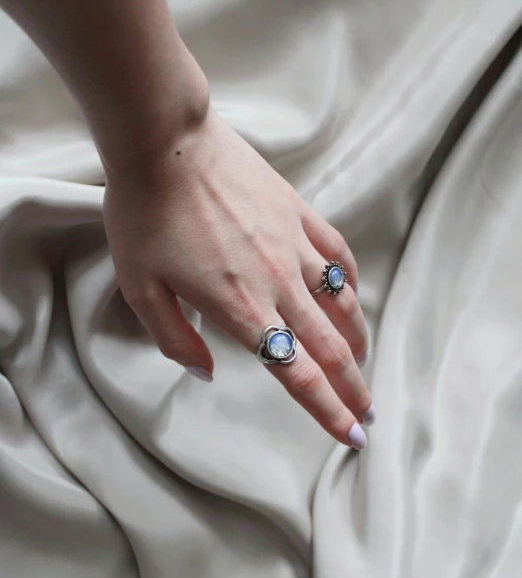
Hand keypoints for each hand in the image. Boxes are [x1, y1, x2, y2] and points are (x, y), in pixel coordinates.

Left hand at [103, 108, 372, 447]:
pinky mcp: (301, 214)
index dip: (328, 411)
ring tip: (360, 361)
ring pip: (343, 305)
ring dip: (356, 341)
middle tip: (369, 413)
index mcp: (240, 309)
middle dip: (354, 388)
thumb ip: (174, 340)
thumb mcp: (140, 287)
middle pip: (330, 349)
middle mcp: (278, 284)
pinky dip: (351, 284)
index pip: (297, 375)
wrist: (167, 142)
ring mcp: (295, 246)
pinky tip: (352, 295)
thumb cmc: (145, 214)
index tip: (352, 435)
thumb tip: (208, 372)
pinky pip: (339, 256)